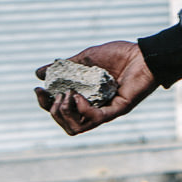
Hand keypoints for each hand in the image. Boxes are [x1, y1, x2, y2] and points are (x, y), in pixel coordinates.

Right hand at [35, 42, 157, 136]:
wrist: (143, 53)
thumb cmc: (119, 55)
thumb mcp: (85, 59)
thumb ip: (64, 67)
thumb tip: (38, 73)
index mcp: (85, 97)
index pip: (59, 110)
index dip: (45, 104)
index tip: (39, 89)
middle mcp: (94, 107)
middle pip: (65, 124)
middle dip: (53, 111)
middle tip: (57, 94)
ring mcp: (106, 110)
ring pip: (77, 128)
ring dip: (65, 113)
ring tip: (67, 95)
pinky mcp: (118, 110)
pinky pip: (96, 119)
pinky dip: (82, 110)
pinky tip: (79, 96)